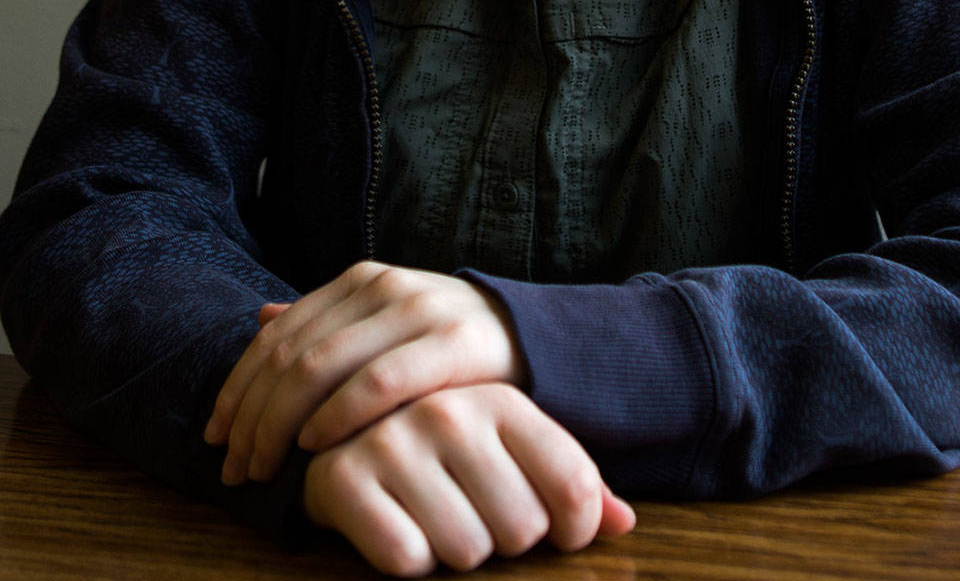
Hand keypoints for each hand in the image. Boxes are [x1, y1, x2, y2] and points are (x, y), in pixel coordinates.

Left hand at [205, 261, 526, 483]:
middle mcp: (382, 286)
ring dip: (281, 424)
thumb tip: (259, 318)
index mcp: (358, 281)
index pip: (275, 336)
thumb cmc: (447, 346)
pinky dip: (337, 414)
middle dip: (252, 416)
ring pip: (322, 366)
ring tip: (264, 468)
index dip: (237, 388)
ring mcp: (417, 310)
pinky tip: (315, 445)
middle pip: (290, 355)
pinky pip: (379, 382)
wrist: (536, 339)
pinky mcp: (452, 343)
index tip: (216, 437)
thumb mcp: (383, 326)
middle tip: (234, 467)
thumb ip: (327, 324)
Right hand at [303, 382, 635, 575]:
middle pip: (523, 529)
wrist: (334, 431)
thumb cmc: (444, 455)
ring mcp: (394, 440)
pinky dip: (405, 559)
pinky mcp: (346, 477)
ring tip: (431, 517)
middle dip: (502, 541)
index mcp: (501, 399)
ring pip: (467, 551)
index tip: (555, 534)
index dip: (574, 530)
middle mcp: (450, 411)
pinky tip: (393, 524)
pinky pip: (407, 559)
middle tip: (471, 515)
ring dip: (452, 553)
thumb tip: (625, 523)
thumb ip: (571, 485)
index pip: (573, 485)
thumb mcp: (511, 454)